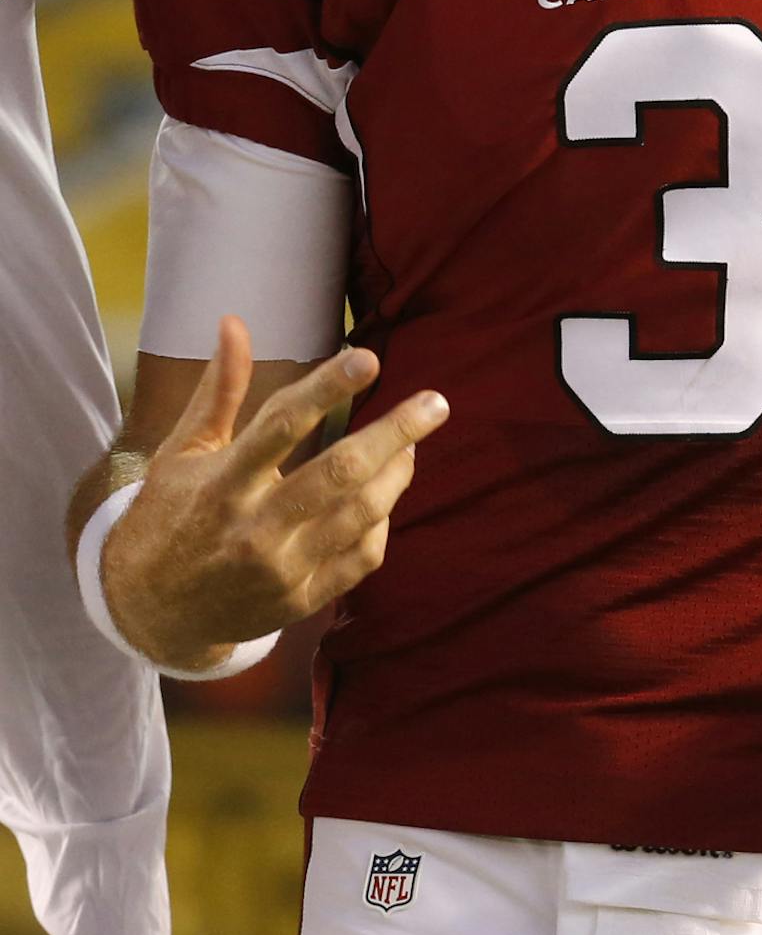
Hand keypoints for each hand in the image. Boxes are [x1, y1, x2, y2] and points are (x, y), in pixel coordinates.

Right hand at [103, 316, 448, 672]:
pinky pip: (361, 557)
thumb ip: (218, 390)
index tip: (369, 358)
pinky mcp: (301, 600)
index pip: (282, 426)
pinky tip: (386, 495)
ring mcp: (282, 569)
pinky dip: (381, 522)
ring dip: (398, 473)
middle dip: (396, 433)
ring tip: (414, 442)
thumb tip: (234, 323)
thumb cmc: (171, 515)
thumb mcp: (183, 451)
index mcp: (222, 483)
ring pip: (362, 514)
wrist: (152, 611)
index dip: (327, 388)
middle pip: (340, 473)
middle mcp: (255, 528)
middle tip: (436, 402)